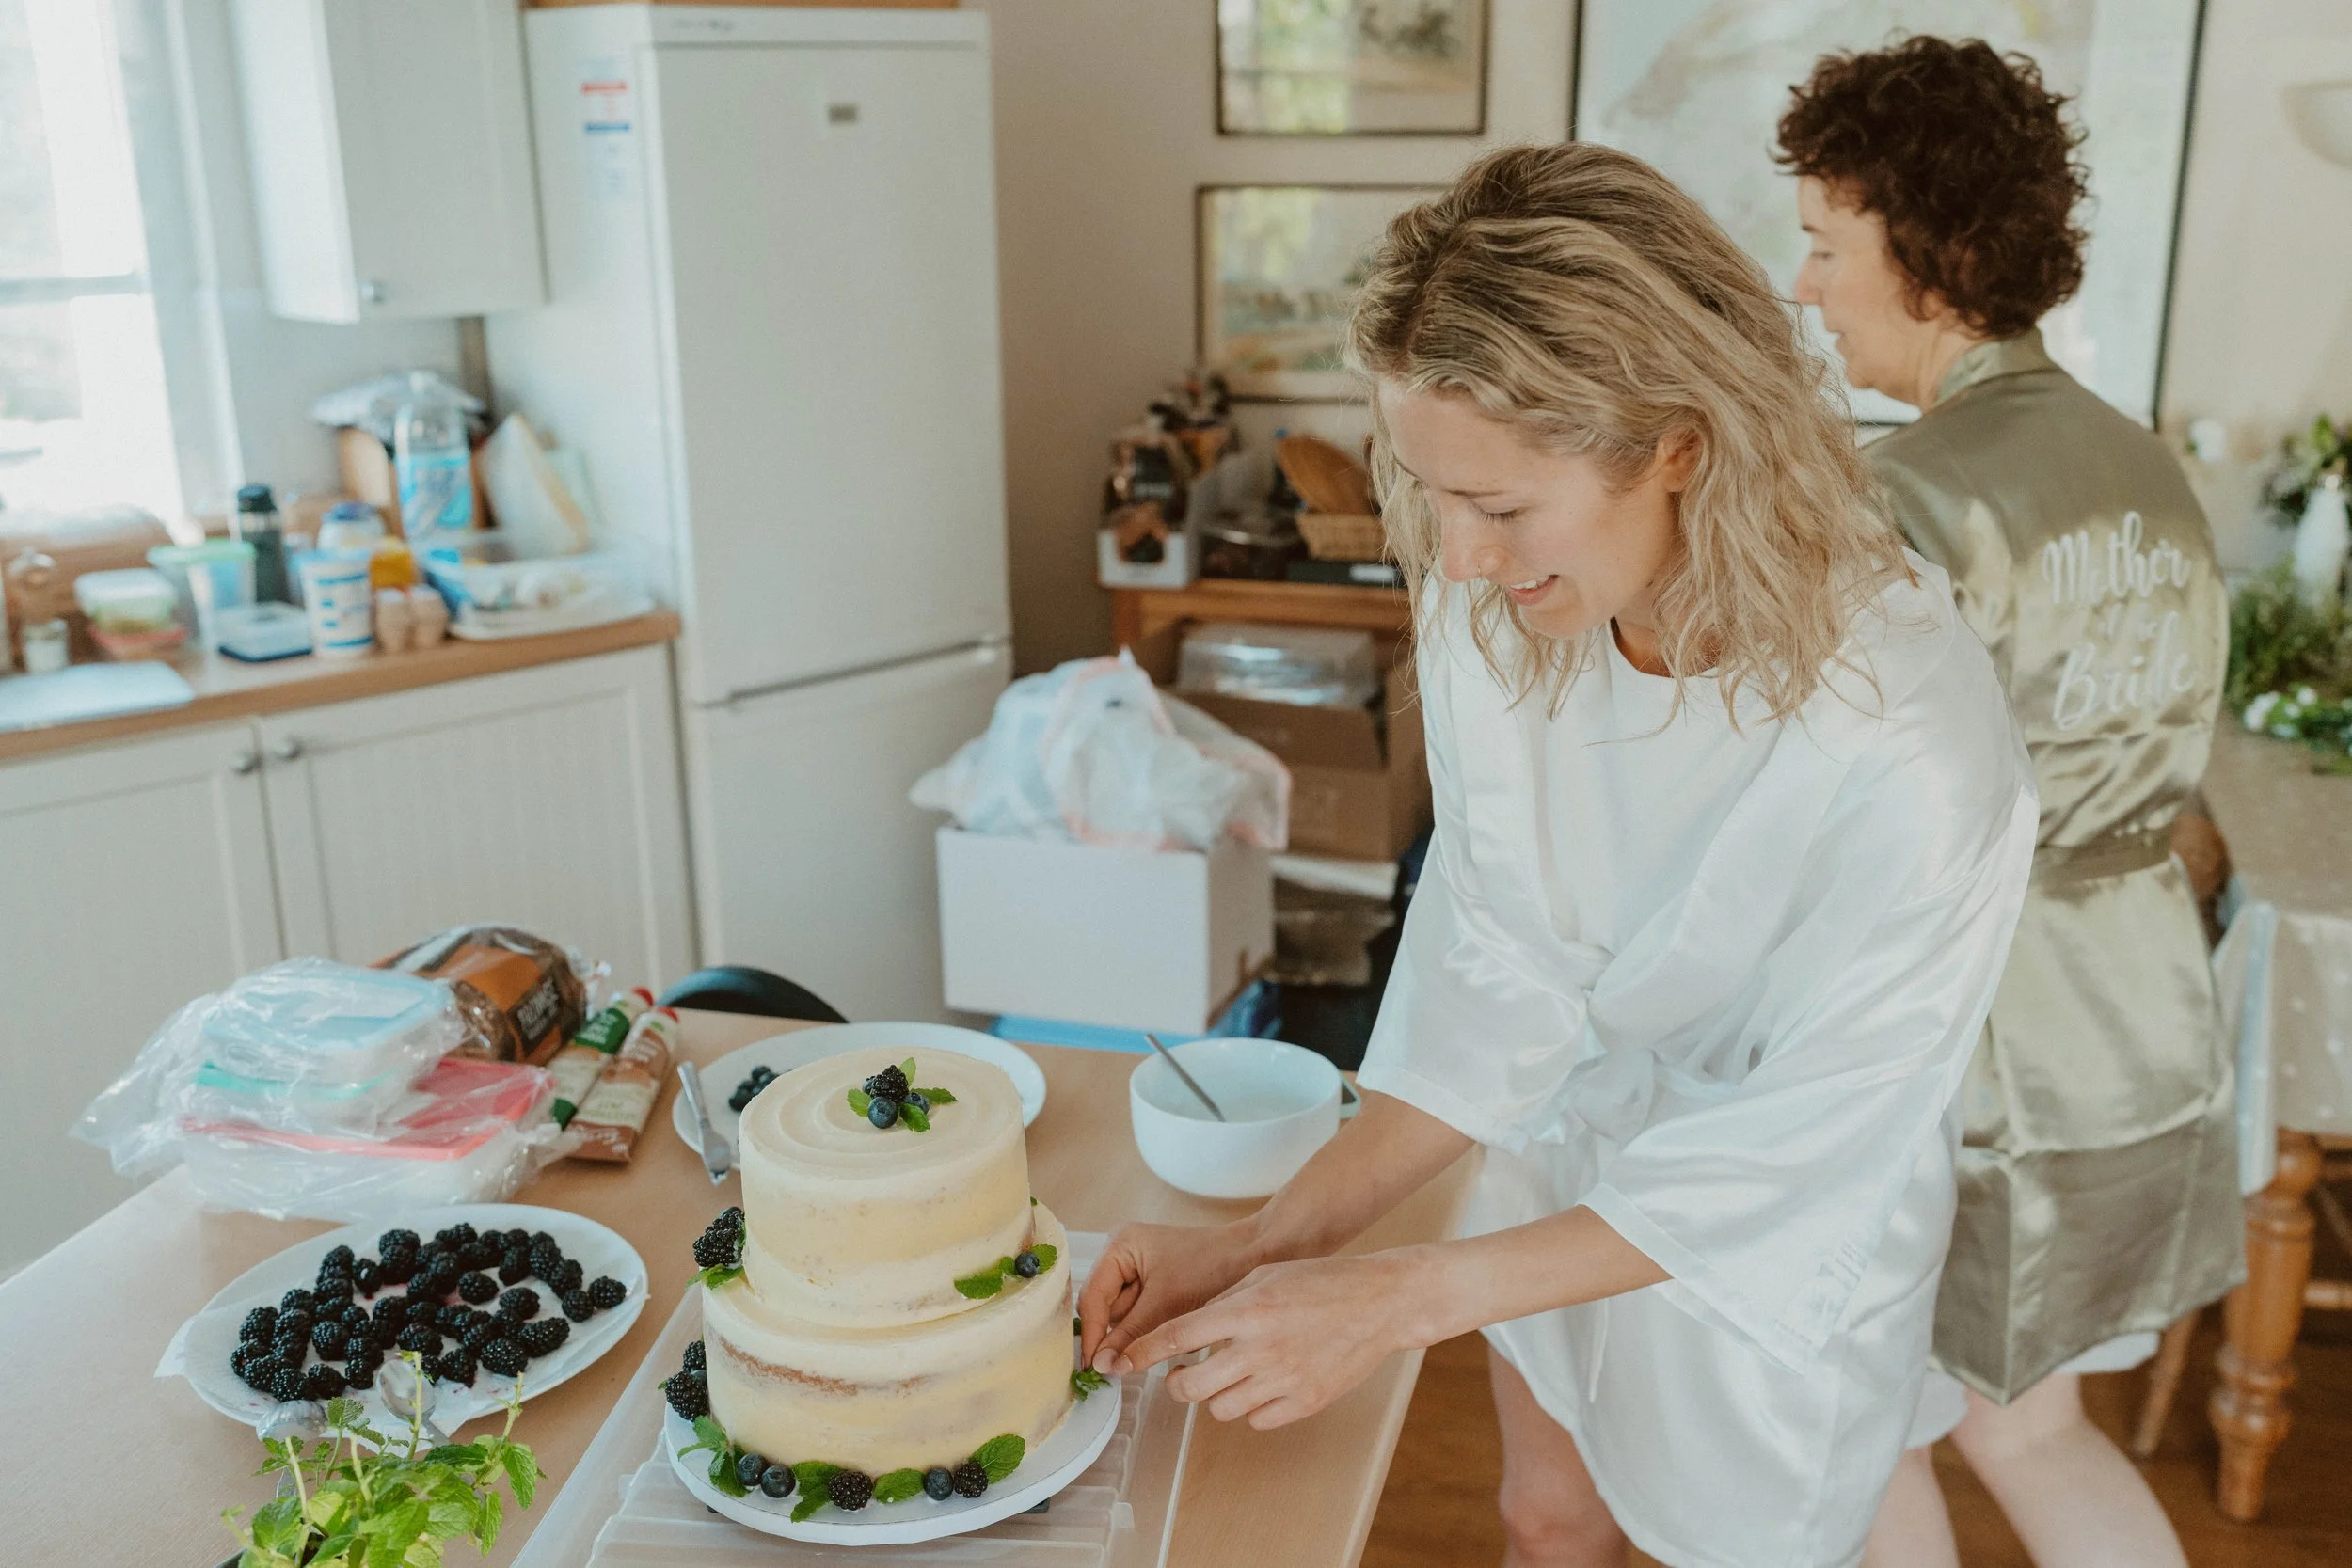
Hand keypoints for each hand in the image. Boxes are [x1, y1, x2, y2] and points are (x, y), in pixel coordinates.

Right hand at [1078, 1220, 1259, 1374]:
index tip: (1095, 1368)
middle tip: (1119, 1368)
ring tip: (1154, 1345)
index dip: (1092, 1335)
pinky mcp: (1156, 1286)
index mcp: (1119, 1245)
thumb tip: (1102, 1367)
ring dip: (1136, 1335)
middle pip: (1105, 1308)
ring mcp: (1139, 1271)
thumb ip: (1132, 1336)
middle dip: (1117, 1336)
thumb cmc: (1214, 1267)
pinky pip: (1141, 1317)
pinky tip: (1166, 1335)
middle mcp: (1123, 1255)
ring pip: (1123, 1317)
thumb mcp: (1166, 1305)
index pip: (1091, 1298)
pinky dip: (1151, 1330)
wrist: (1256, 1256)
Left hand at [1114, 1250, 1429, 1429]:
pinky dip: (1252, 1407)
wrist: (1380, 1301)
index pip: (1177, 1337)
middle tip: (1183, 1374)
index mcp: (1246, 1309)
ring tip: (1233, 1374)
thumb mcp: (1265, 1274)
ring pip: (1220, 1408)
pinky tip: (1264, 1384)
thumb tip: (1188, 1331)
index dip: (1141, 1353)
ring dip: (1217, 1394)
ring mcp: (1284, 1379)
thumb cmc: (1322, 1281)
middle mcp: (1260, 1347)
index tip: (1121, 1363)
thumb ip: (1224, 1300)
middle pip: (1190, 1385)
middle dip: (1176, 1383)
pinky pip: (1257, 1420)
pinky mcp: (1305, 1401)